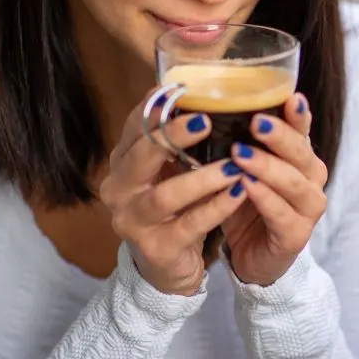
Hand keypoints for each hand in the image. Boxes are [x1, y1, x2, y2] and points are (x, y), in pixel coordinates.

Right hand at [99, 90, 248, 295]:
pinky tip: (239, 193)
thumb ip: (177, 139)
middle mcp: (119, 190)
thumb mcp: (170, 171)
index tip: (181, 89)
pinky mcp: (156, 249)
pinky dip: (216, 208)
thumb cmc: (174, 208)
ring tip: (233, 165)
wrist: (166, 269)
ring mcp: (133, 222)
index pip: (133, 128)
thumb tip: (200, 91)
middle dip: (171, 136)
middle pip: (139, 157)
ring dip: (201, 178)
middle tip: (206, 121)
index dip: (155, 108)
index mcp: (122, 163)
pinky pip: (188, 225)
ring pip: (164, 196)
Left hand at [221, 93, 327, 285]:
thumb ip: (237, 141)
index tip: (289, 97)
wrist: (252, 256)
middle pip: (301, 152)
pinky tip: (246, 187)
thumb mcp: (242, 169)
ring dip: (267, 166)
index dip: (298, 114)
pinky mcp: (296, 235)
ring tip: (240, 154)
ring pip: (293, 182)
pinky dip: (264, 198)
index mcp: (300, 157)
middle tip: (256, 122)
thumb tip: (206, 108)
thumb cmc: (246, 204)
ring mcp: (308, 208)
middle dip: (279, 136)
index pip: (302, 129)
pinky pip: (281, 213)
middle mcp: (311, 179)